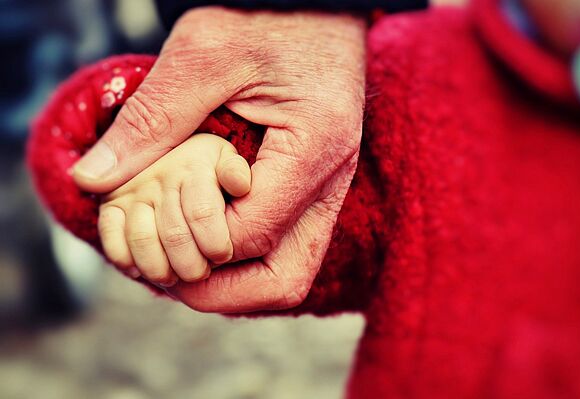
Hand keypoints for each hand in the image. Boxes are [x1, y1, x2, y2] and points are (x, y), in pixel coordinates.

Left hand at [74, 8, 365, 311]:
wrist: (320, 4)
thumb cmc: (271, 16)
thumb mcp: (204, 53)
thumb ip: (152, 119)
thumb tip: (94, 179)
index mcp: (314, 148)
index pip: (252, 233)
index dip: (195, 244)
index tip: (149, 226)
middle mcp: (334, 179)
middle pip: (284, 279)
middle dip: (220, 293)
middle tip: (168, 277)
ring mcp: (332, 185)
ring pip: (290, 269)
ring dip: (234, 282)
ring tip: (183, 260)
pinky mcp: (320, 182)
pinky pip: (289, 243)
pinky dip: (246, 256)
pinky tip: (208, 233)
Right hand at [99, 134, 250, 286]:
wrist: (190, 113)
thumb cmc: (234, 127)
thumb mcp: (235, 146)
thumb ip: (233, 166)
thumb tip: (239, 188)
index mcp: (197, 157)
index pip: (203, 213)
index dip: (215, 244)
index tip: (224, 256)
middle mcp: (161, 169)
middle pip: (174, 234)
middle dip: (192, 265)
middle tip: (204, 272)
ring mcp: (134, 183)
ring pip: (141, 238)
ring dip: (159, 268)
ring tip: (177, 276)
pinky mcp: (113, 195)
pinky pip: (110, 230)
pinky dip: (123, 256)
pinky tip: (142, 269)